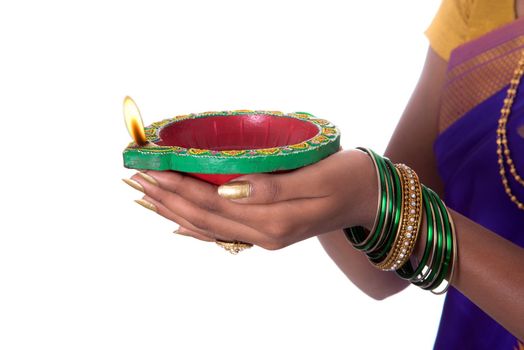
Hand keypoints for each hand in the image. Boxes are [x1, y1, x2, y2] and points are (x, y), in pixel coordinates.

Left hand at [127, 149, 376, 249]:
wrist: (370, 198)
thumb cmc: (349, 177)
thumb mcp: (316, 177)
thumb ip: (272, 187)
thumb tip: (226, 188)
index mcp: (274, 220)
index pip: (212, 203)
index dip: (178, 185)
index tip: (149, 168)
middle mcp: (264, 234)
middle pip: (203, 217)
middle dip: (166, 197)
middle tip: (135, 178)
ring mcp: (264, 237)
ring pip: (207, 226)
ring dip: (173, 211)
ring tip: (145, 197)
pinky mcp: (267, 232)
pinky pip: (222, 233)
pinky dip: (195, 227)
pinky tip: (177, 222)